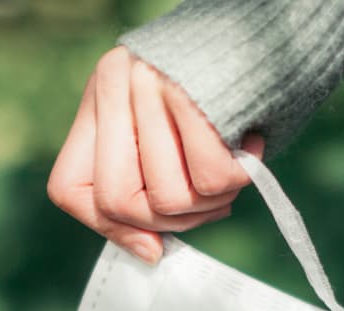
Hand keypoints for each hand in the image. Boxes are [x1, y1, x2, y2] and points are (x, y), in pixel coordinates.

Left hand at [47, 45, 265, 265]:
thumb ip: (145, 186)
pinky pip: (211, 179)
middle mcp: (115, 82)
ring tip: (235, 163)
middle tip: (211, 199)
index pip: (69, 189)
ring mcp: (147, 84)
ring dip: (213, 199)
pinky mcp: (188, 93)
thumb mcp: (171, 131)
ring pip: (169, 198)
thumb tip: (149, 253)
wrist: (274, 25)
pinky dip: (241, 174)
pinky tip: (252, 144)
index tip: (152, 244)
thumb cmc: (226, 85)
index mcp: (101, 94)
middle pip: (120, 203)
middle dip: (173, 220)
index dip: (110, 229)